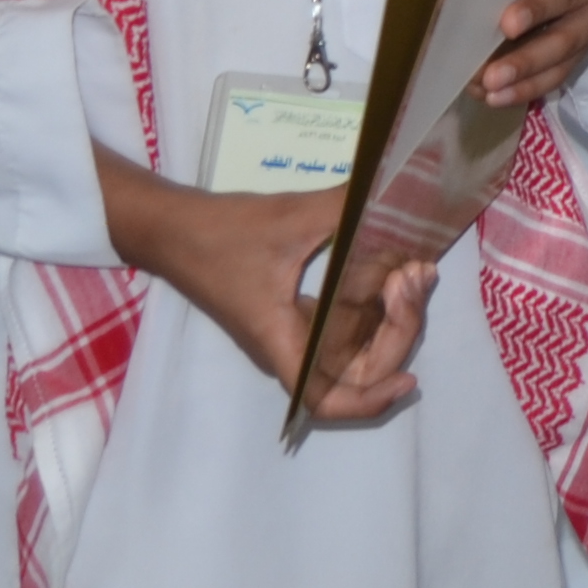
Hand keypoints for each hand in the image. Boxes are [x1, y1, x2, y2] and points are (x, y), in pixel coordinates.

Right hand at [99, 151, 433, 421]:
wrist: (173, 226)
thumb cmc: (222, 232)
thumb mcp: (290, 217)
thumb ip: (346, 205)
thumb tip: (395, 186)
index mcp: (281, 340)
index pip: (325, 399)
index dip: (369, 402)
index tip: (409, 378)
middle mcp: (289, 345)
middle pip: (355, 372)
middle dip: (397, 333)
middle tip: (414, 278)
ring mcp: (292, 330)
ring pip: (355, 347)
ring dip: (391, 319)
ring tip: (414, 272)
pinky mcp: (294, 311)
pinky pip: (344, 324)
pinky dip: (374, 306)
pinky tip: (396, 273)